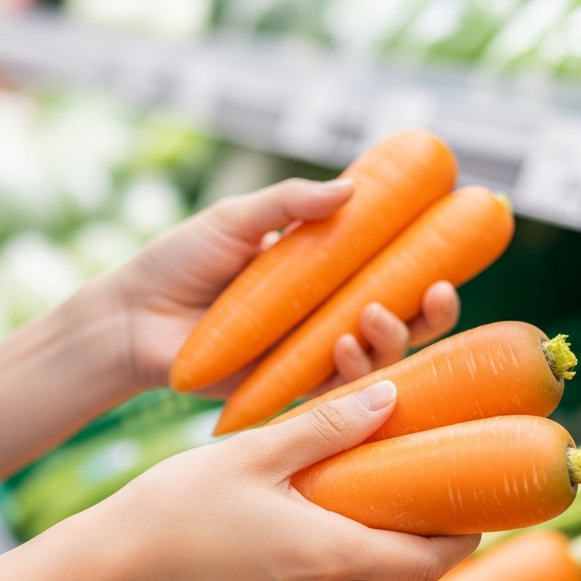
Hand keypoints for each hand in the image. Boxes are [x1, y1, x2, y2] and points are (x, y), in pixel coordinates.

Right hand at [45, 381, 480, 580]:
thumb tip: (389, 393)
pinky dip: (338, 557)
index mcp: (330, 555)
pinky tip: (313, 514)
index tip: (474, 499)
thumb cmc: (173, 508)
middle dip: (425, 535)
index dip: (465, 535)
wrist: (104, 573)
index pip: (432, 561)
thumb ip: (326, 425)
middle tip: (427, 482)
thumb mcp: (253, 452)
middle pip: (404, 575)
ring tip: (371, 487)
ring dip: (379, 544)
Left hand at [105, 178, 460, 394]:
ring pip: (379, 358)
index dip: (429, 263)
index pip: (392, 269)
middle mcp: (325, 316)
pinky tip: (346, 348)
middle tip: (437, 293)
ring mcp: (309, 356)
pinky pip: (335, 391)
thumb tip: (352, 189)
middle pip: (402, 320)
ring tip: (374, 315)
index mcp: (322, 272)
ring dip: (393, 339)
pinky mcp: (287, 391)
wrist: (131, 316)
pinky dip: (351, 371)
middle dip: (432, 314)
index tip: (450, 248)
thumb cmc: (178, 263)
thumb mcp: (235, 220)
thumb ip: (289, 203)